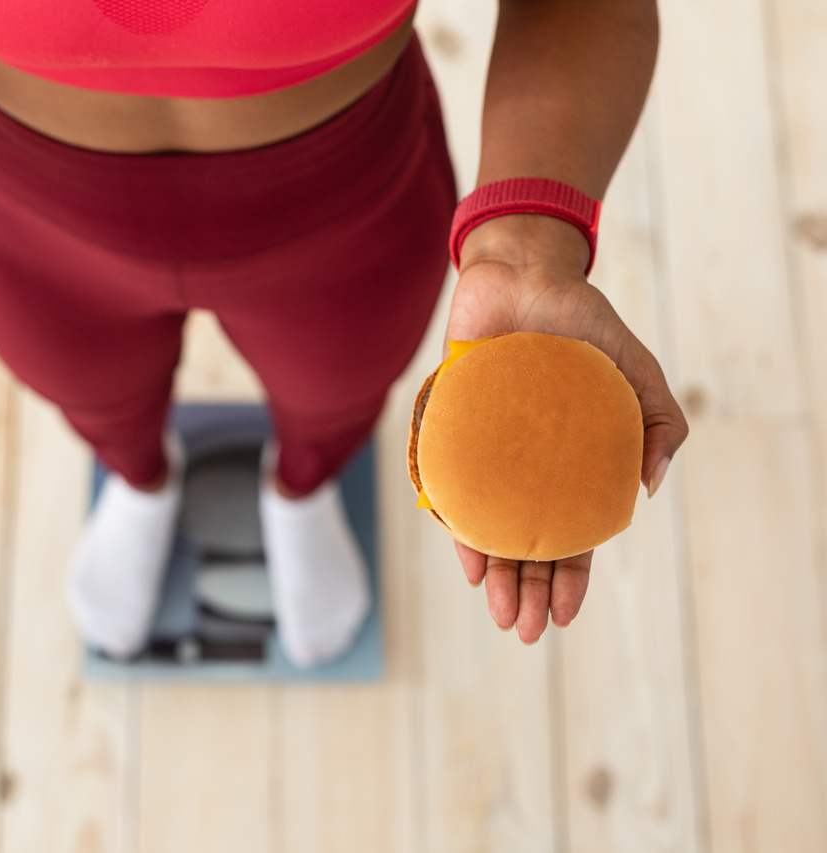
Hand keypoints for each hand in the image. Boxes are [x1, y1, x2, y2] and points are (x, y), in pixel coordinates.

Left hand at [444, 214, 687, 643]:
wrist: (523, 272)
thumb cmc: (581, 323)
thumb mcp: (636, 372)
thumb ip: (656, 425)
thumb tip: (646, 490)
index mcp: (567, 462)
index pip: (568, 533)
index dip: (567, 577)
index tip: (563, 614)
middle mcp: (523, 465)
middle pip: (523, 540)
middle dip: (525, 590)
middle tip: (524, 629)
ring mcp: (484, 450)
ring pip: (486, 524)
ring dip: (492, 572)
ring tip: (498, 611)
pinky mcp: (447, 429)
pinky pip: (448, 485)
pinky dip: (456, 520)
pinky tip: (464, 556)